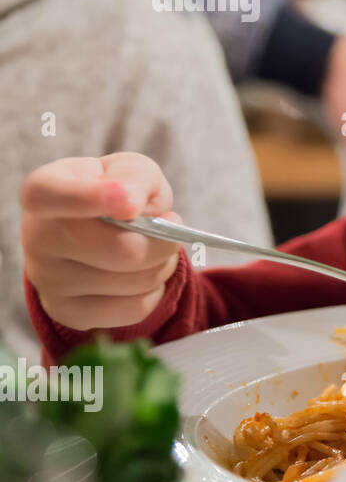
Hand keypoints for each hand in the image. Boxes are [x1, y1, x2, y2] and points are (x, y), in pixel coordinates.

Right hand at [20, 154, 181, 329]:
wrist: (98, 229)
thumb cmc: (115, 192)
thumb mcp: (130, 170)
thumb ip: (134, 177)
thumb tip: (131, 204)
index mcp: (44, 192)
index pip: (50, 196)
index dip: (93, 199)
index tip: (130, 204)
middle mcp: (37, 238)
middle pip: (121, 251)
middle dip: (163, 242)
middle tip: (172, 228)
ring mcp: (48, 280)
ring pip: (135, 282)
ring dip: (162, 265)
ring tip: (155, 248)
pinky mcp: (67, 312)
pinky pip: (134, 309)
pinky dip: (154, 292)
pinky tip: (143, 274)